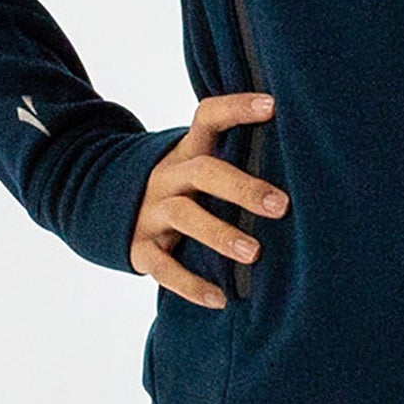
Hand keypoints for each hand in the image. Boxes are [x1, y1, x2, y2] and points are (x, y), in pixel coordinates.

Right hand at [129, 92, 288, 307]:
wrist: (104, 208)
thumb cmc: (179, 187)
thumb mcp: (195, 164)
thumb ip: (233, 158)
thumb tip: (299, 159)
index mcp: (186, 151)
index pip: (208, 117)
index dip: (237, 107)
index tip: (272, 105)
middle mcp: (167, 176)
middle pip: (203, 171)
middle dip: (242, 187)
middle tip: (281, 206)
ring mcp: (150, 212)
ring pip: (184, 216)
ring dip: (220, 234)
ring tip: (254, 254)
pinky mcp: (138, 248)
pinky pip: (162, 267)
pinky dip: (191, 285)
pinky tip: (220, 299)